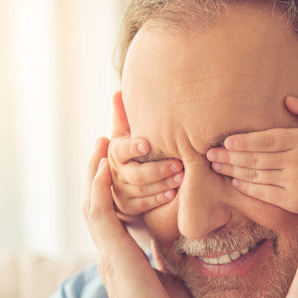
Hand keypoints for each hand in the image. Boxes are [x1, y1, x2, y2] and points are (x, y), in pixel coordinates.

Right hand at [82, 137, 205, 297]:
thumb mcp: (180, 279)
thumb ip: (177, 259)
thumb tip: (193, 245)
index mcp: (128, 252)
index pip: (121, 202)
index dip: (122, 174)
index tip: (132, 145)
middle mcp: (113, 247)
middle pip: (103, 191)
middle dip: (108, 157)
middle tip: (113, 123)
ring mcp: (110, 251)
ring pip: (94, 197)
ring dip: (100, 163)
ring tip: (105, 132)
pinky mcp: (113, 255)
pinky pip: (99, 212)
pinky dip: (97, 185)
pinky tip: (101, 162)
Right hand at [108, 91, 183, 220]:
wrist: (122, 181)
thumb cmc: (130, 151)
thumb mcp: (124, 134)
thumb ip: (123, 116)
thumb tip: (118, 91)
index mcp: (114, 153)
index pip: (122, 150)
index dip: (133, 147)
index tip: (147, 144)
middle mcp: (115, 173)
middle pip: (135, 174)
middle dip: (158, 169)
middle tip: (179, 163)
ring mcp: (121, 192)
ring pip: (142, 189)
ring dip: (163, 183)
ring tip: (182, 176)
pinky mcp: (129, 206)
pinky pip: (144, 204)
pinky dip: (159, 198)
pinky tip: (174, 194)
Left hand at [207, 96, 297, 213]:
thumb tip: (286, 99)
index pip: (269, 140)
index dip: (246, 141)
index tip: (227, 141)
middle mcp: (296, 162)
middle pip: (257, 159)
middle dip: (230, 156)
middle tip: (209, 153)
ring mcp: (294, 183)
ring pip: (256, 176)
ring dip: (233, 170)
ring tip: (215, 165)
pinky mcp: (292, 201)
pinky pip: (264, 194)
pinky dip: (247, 188)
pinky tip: (235, 181)